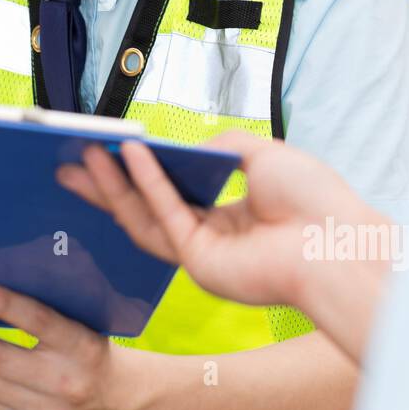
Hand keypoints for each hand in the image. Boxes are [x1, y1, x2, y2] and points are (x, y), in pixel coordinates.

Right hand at [56, 130, 389, 311]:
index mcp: (229, 218)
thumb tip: (189, 146)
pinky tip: (127, 154)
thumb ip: (221, 147)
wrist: (340, 241)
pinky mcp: (198, 264)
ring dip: (112, 185)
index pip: (172, 193)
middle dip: (104, 186)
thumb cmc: (317, 202)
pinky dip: (144, 182)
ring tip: (85, 155)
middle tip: (68, 162)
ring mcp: (201, 255)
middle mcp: (210, 239)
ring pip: (143, 218)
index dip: (139, 172)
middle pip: (145, 209)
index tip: (109, 149)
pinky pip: (163, 215)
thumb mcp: (264, 155)